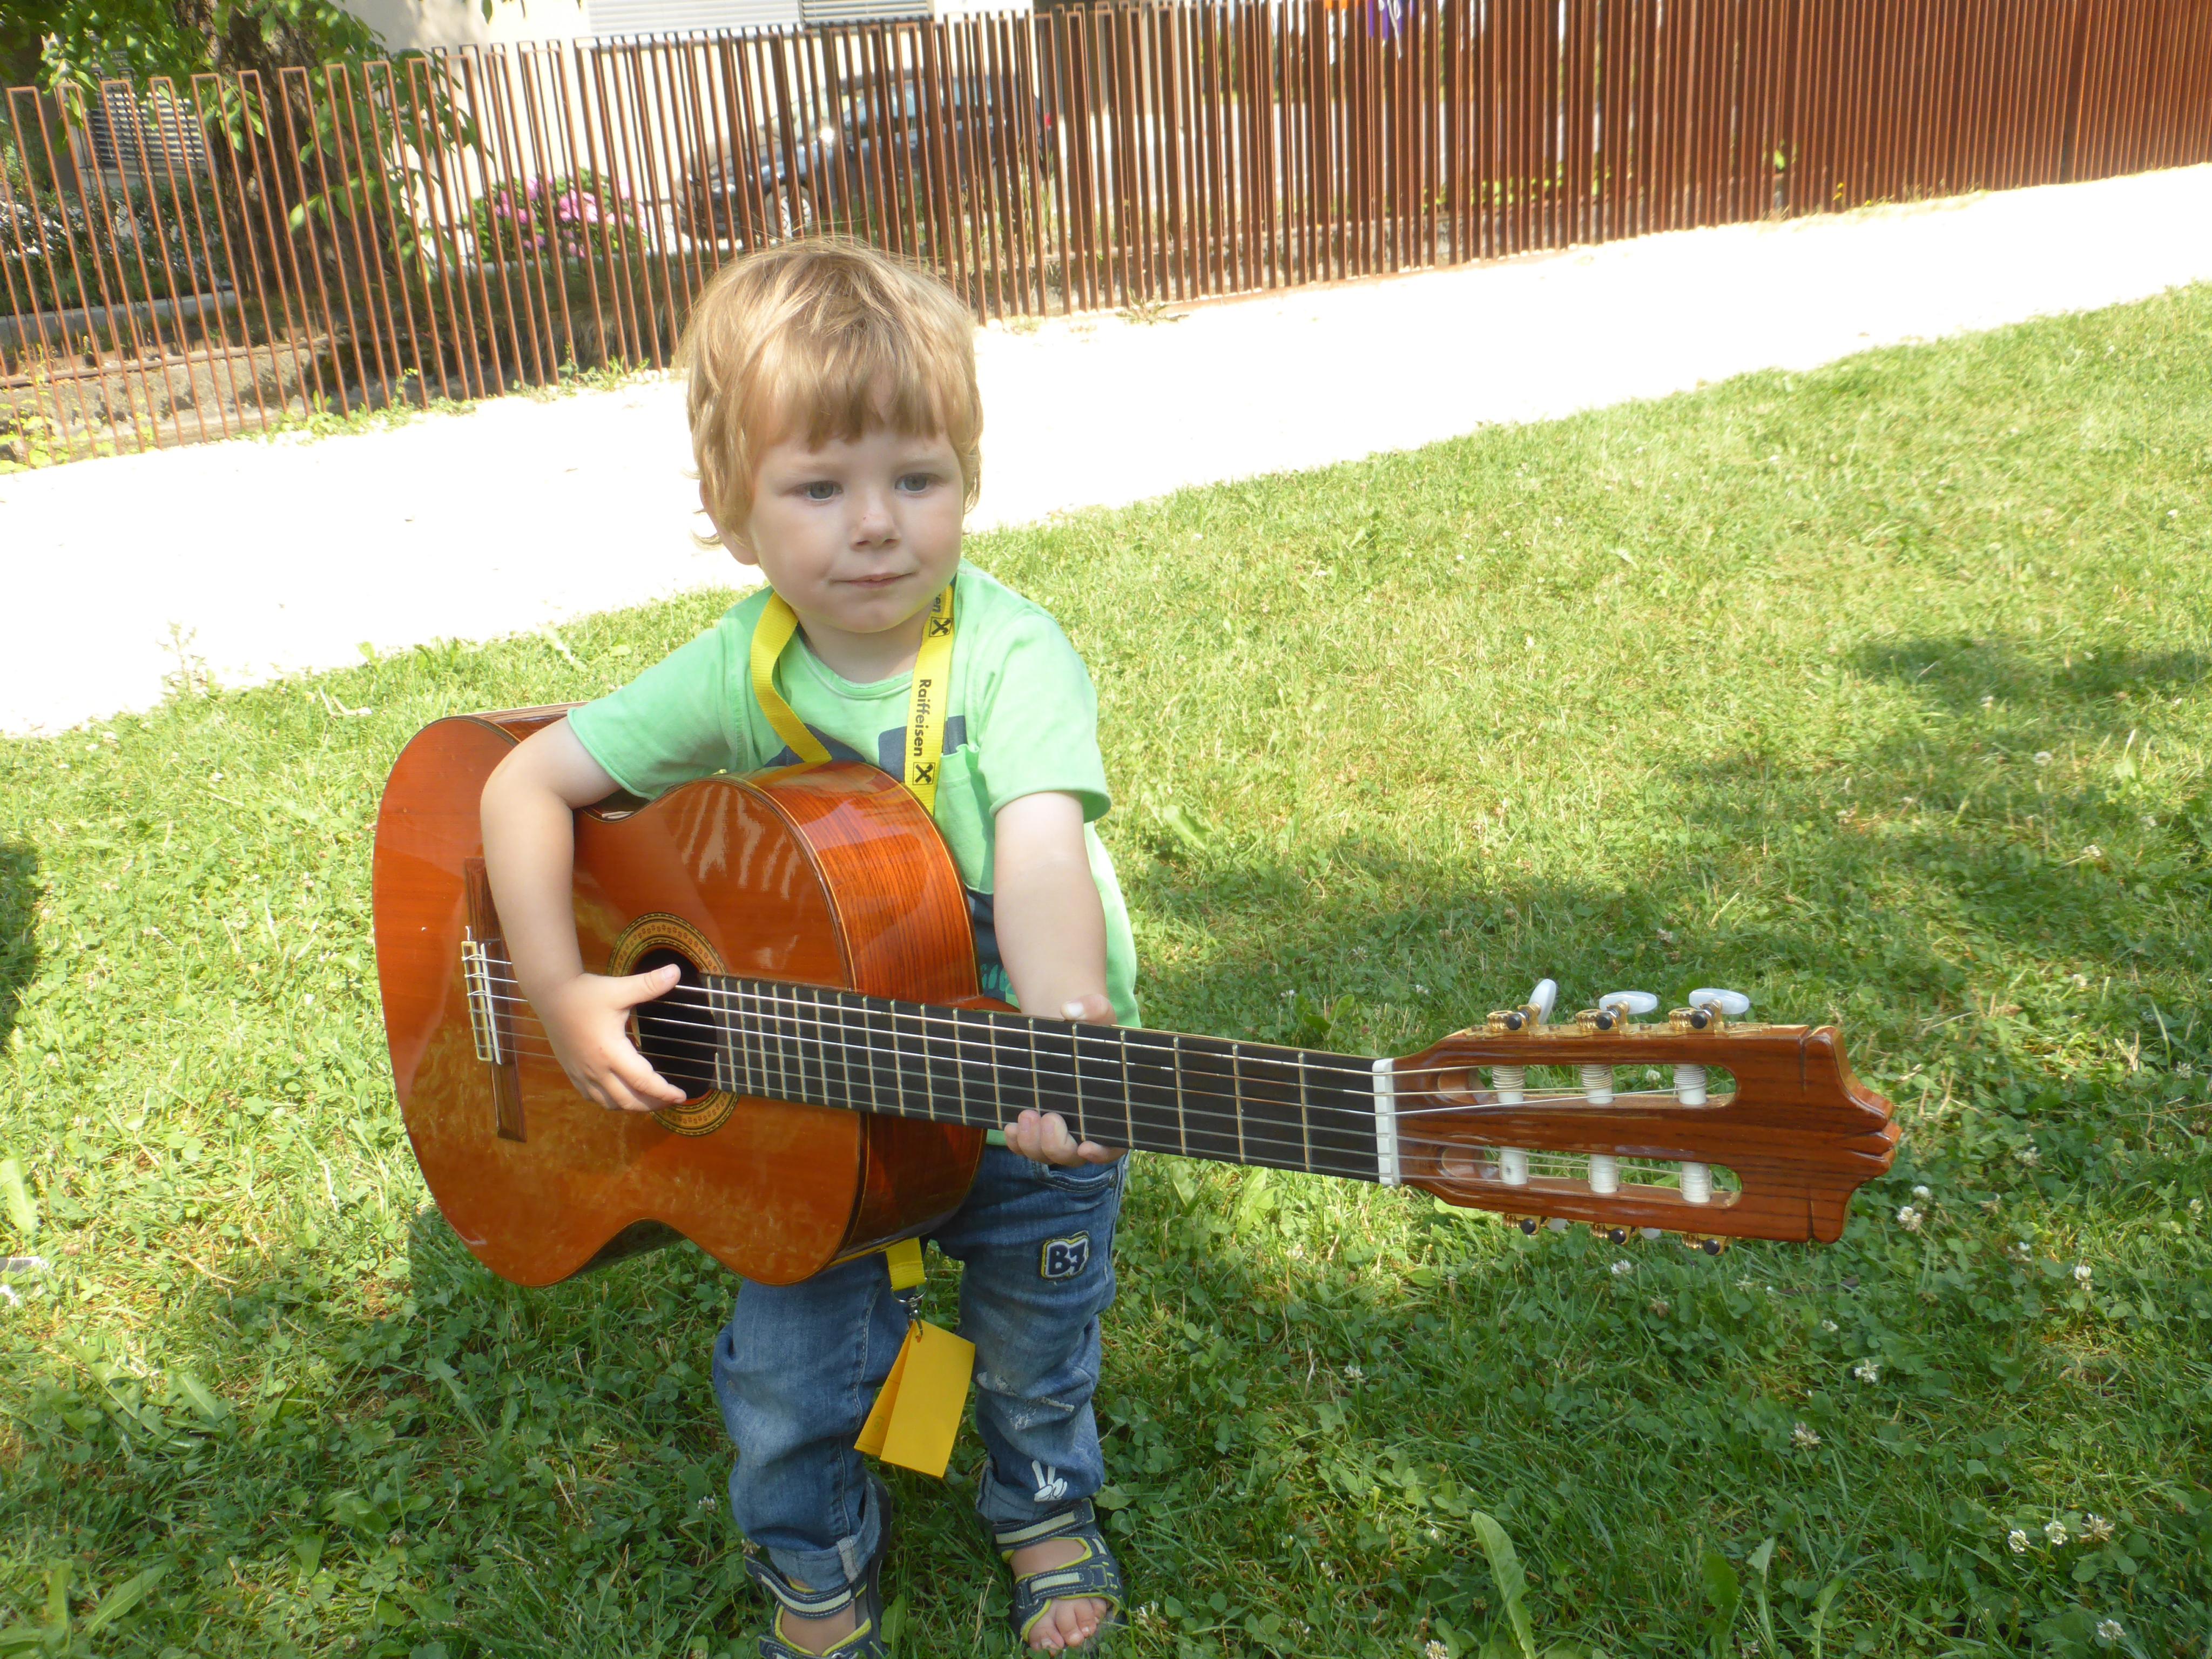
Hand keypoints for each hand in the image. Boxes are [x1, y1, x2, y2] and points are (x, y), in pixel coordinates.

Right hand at [533, 965, 688, 1112]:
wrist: (550, 995)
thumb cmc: (585, 993)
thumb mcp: (619, 988)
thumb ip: (648, 984)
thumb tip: (677, 971)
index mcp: (610, 1052)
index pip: (643, 1081)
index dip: (664, 1092)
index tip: (682, 1096)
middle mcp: (596, 1069)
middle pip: (628, 1100)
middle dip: (652, 1104)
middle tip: (671, 1101)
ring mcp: (582, 1074)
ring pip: (609, 1103)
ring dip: (632, 1106)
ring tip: (650, 1100)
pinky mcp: (572, 1072)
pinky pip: (593, 1097)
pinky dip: (611, 1102)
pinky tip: (620, 1095)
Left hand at [1003, 993, 1125, 1167]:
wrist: (1062, 1031)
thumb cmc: (1089, 1028)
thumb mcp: (1098, 1014)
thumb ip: (1093, 1009)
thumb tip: (1070, 1008)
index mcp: (1112, 1113)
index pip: (1113, 1145)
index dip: (1103, 1152)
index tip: (1087, 1147)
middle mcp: (1085, 1130)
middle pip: (1072, 1156)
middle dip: (1057, 1145)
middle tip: (1048, 1119)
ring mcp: (1058, 1133)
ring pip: (1045, 1154)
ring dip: (1032, 1143)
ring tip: (1025, 1115)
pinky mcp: (1035, 1128)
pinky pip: (1024, 1147)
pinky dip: (1017, 1141)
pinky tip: (1010, 1125)